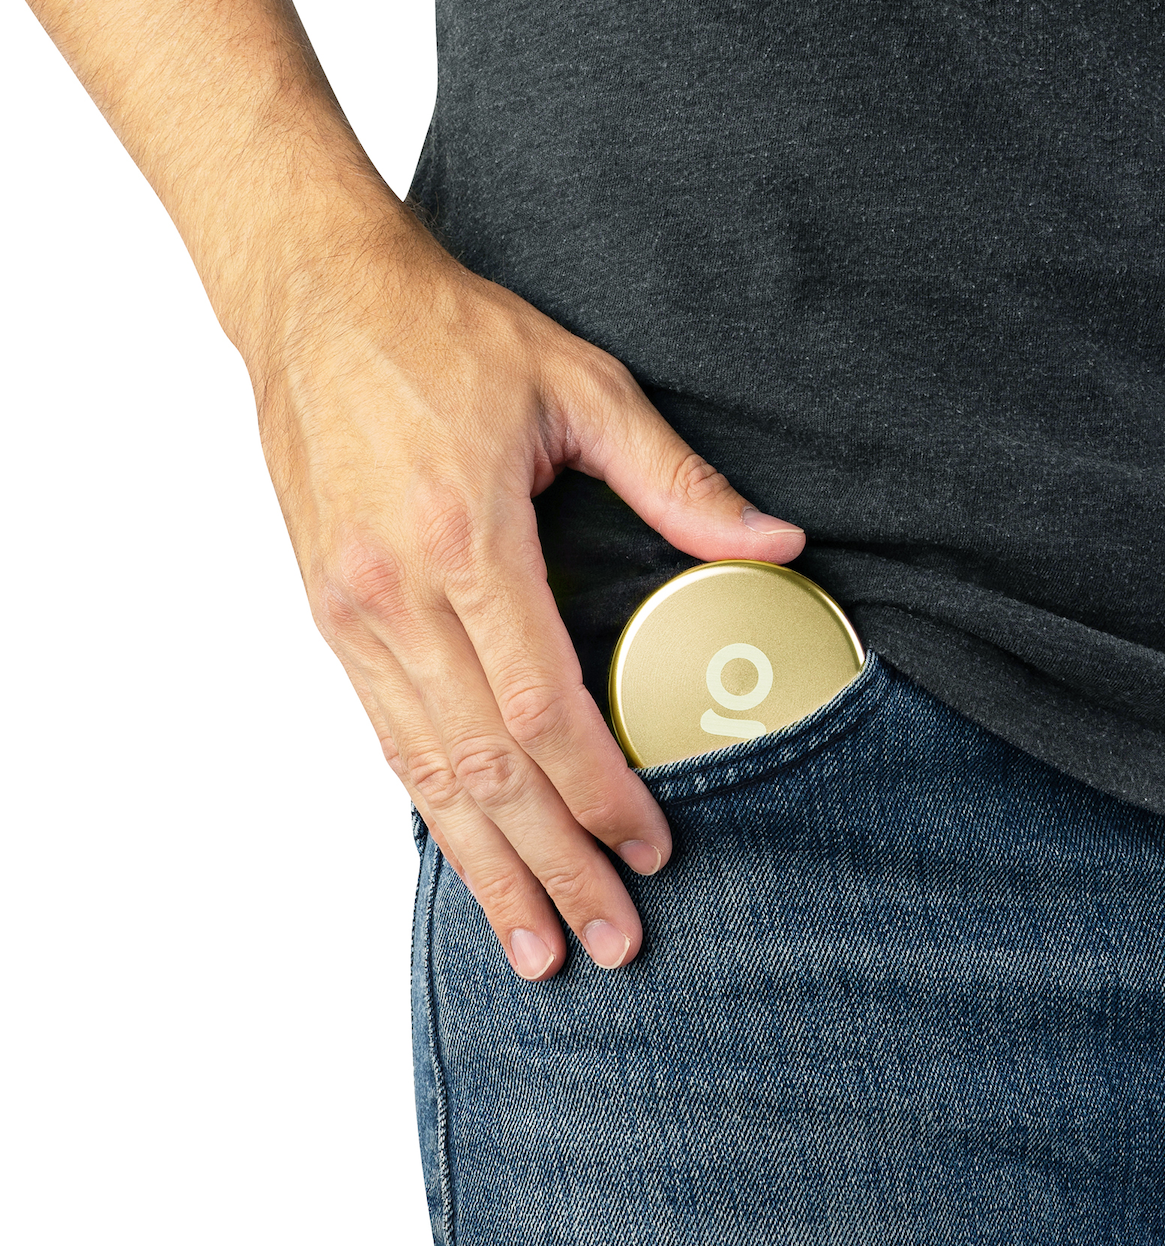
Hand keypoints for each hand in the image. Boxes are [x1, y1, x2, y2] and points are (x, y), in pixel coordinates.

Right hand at [251, 211, 804, 979]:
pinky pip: (387, 737)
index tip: (652, 849)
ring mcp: (351, 613)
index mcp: (464, 540)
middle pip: (484, 769)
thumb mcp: (581, 386)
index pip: (542, 709)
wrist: (312, 298)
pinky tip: (468, 858)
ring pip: (424, 774)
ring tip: (534, 947)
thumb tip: (771, 546)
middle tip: (607, 942)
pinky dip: (432, 810)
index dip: (602, 793)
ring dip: (484, 867)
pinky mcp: (331, 616)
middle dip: (551, 867)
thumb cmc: (445, 334)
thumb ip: (678, 482)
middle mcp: (395, 594)